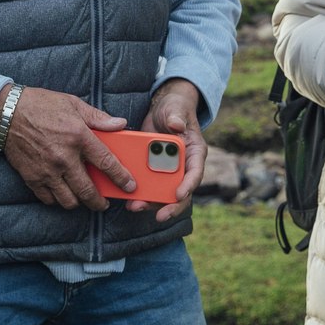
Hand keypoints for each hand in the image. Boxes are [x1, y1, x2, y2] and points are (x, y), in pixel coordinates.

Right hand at [0, 86, 133, 210]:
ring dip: (79, 202)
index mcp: (78, 137)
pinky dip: (57, 200)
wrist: (7, 112)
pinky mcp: (32, 177)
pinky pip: (49, 199)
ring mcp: (47, 170)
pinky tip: (62, 193)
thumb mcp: (73, 104)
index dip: (121, 177)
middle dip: (99, 202)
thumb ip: (98, 118)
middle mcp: (64, 157)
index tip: (130, 186)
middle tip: (104, 203)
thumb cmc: (40, 105)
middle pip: (88, 190)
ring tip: (82, 198)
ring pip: (68, 200)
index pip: (106, 163)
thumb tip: (120, 124)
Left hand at [126, 78, 203, 222]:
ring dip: (151, 203)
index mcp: (195, 153)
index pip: (195, 173)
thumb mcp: (175, 109)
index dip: (188, 186)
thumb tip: (176, 125)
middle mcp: (185, 166)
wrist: (163, 110)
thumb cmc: (174, 108)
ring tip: (135, 207)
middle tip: (159, 216)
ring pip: (164, 194)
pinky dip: (141, 194)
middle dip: (170, 205)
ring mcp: (170, 171)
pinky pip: (150, 187)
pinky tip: (128, 200)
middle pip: (181, 192)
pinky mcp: (155, 171)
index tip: (178, 196)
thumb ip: (176, 117)